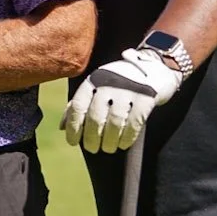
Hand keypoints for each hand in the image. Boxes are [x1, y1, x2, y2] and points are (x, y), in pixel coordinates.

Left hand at [61, 46, 183, 152]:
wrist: (154, 66)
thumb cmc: (118, 81)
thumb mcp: (97, 86)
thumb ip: (79, 104)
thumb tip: (62, 127)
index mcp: (93, 81)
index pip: (78, 106)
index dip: (73, 127)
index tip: (73, 142)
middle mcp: (108, 84)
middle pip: (96, 117)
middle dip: (92, 138)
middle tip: (93, 149)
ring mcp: (128, 90)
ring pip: (115, 122)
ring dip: (110, 141)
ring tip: (109, 148)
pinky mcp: (146, 97)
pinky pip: (134, 122)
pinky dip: (128, 137)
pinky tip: (123, 144)